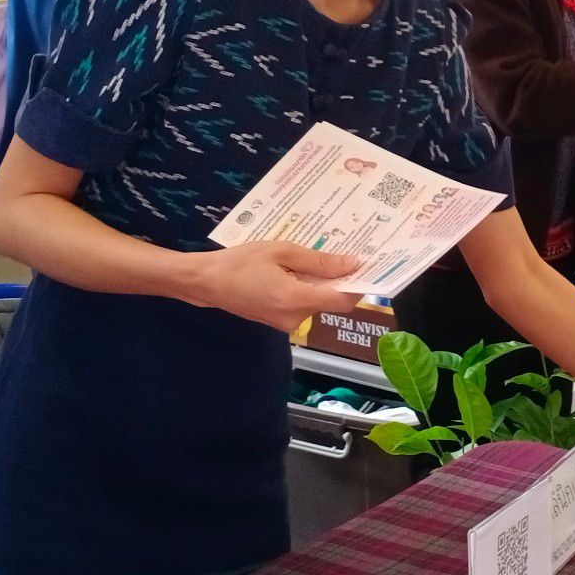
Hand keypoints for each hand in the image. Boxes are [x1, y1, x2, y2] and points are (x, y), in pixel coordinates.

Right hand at [186, 241, 363, 330]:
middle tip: (342, 251)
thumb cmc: (241, 261)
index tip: (368, 266)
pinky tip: (297, 269)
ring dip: (321, 282)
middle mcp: (295, 318)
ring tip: (315, 256)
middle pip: (332, 301)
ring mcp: (287, 323)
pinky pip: (303, 304)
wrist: (206, 282)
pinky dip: (306, 288)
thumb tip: (353, 264)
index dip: (359, 285)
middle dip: (339, 279)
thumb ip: (319, 261)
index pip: (343, 301)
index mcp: (296, 299)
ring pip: (318, 302)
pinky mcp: (279, 322)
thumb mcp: (281, 251)